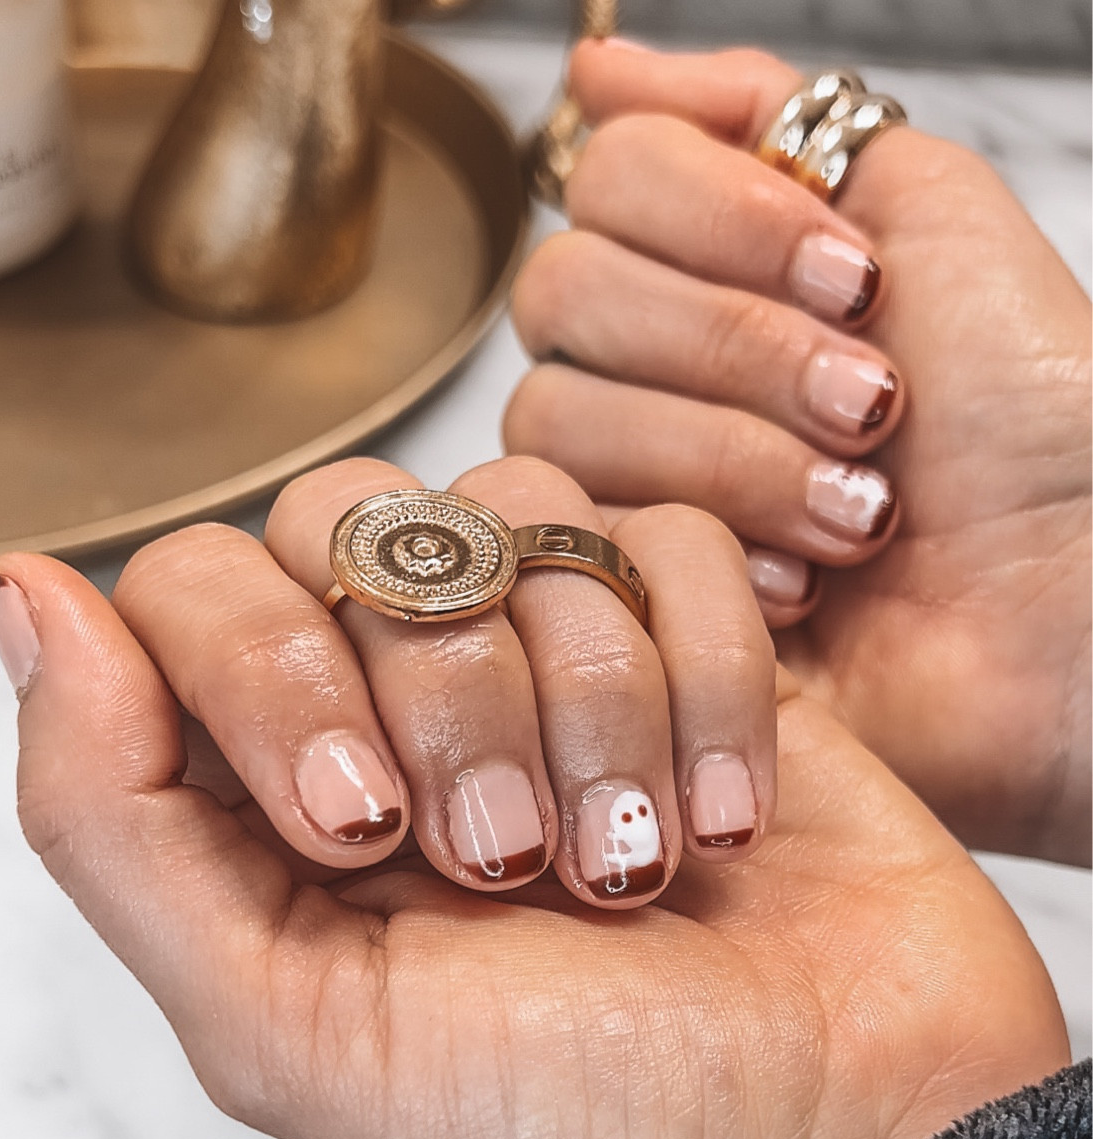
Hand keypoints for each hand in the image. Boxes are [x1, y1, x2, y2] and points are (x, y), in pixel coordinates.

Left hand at [0, 465, 1067, 1138]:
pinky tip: (723, 815)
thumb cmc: (571, 1124)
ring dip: (588, 699)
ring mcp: (561, 650)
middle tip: (508, 856)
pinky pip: (668, 538)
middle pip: (355, 524)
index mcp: (283, 788)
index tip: (364, 827)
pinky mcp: (699, 629)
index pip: (195, 588)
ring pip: (520, 517)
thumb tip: (29, 600)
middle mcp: (409, 699)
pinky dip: (706, 675)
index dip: (269, 672)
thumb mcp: (292, 1025)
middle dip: (445, 693)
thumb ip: (117, 820)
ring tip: (632, 856)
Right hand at [506, 41, 1091, 865]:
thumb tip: (602, 66)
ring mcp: (630, 477)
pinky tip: (804, 584)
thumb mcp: (926, 208)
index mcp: (724, 266)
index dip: (722, 217)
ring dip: (734, 458)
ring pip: (560, 412)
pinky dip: (714, 545)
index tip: (854, 277)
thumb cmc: (1034, 427)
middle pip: (567, 290)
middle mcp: (658, 363)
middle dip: (737, 349)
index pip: (610, 177)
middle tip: (871, 403)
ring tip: (859, 517)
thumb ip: (762, 115)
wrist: (1066, 607)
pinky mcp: (622, 586)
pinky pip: (573, 530)